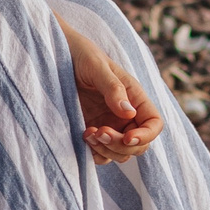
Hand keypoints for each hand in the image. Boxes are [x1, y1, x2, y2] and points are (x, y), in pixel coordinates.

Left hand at [59, 18, 163, 163]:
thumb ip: (113, 88)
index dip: (146, 135)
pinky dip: (96, 154)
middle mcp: (125, 115)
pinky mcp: (92, 133)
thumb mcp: (96, 66)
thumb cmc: (80, 55)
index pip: (154, 124)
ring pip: (121, 153)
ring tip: (88, 133)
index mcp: (134, 97)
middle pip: (139, 144)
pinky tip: (83, 137)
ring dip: (107, 150)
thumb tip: (129, 114)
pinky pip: (102, 155)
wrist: (55, 57)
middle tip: (99, 131)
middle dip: (121, 145)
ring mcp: (109, 126)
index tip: (127, 138)